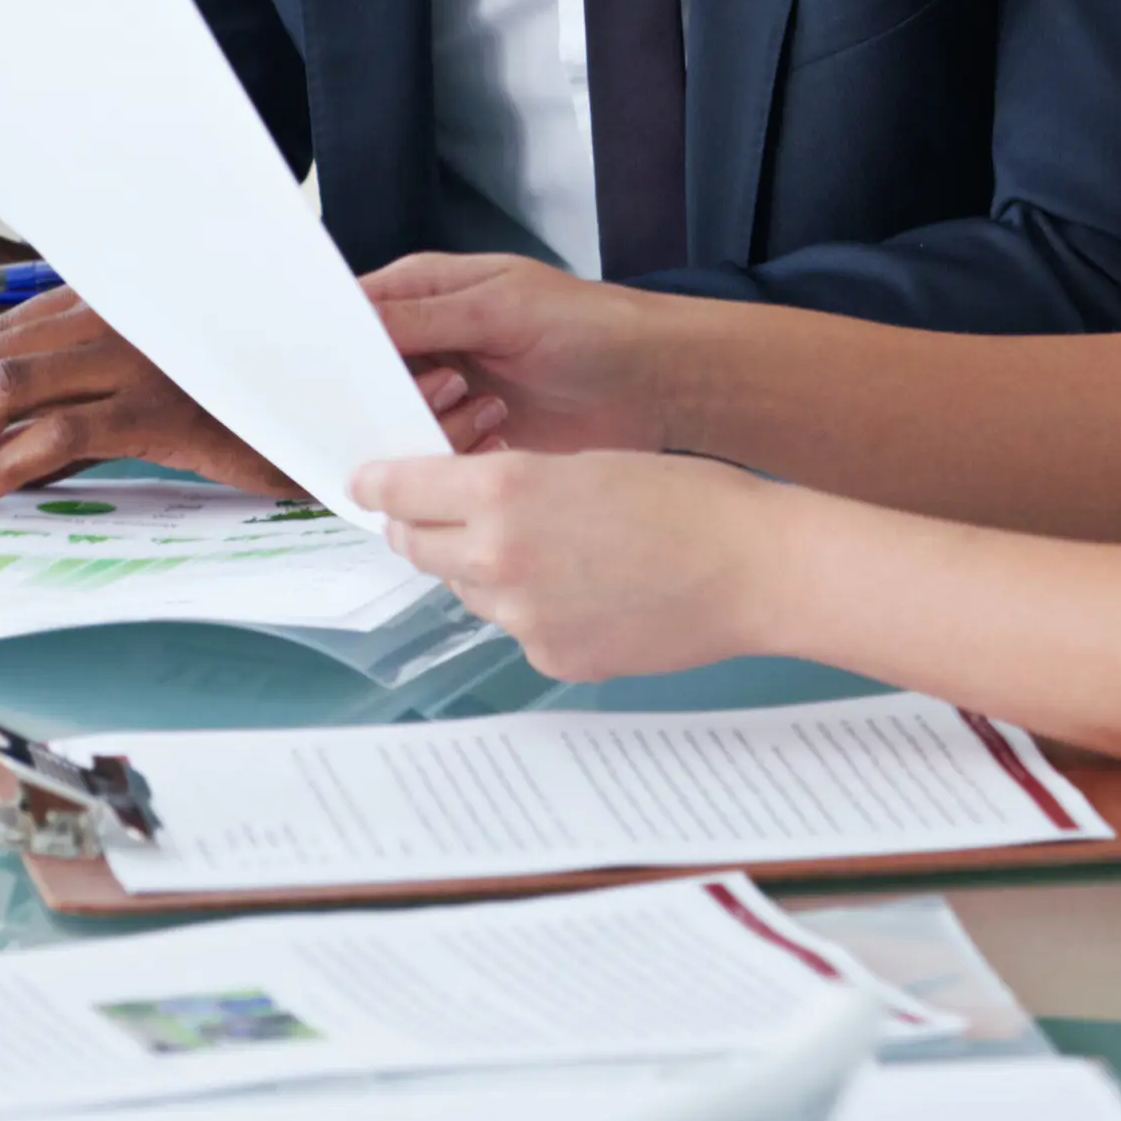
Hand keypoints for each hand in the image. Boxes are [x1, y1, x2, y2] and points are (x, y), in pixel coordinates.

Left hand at [0, 286, 488, 501]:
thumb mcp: (173, 390)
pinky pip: (67, 427)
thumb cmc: (261, 399)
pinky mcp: (167, 406)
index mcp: (120, 301)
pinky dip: (11, 457)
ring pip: (11, 384)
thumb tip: (16, 451)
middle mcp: (124, 316)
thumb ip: (97, 404)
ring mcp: (144, 356)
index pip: (3, 330)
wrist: (347, 394)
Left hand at [352, 450, 781, 681]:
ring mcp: (522, 618)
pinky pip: (516, 627)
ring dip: (484, 568)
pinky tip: (588, 589)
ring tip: (554, 548)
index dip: (378, 484)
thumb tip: (455, 501)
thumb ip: (506, 483)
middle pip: (416, 545)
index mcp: (503, 492)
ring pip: (467, 587)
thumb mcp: (583, 462)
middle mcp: (498, 558)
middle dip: (424, 526)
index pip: (398, 491)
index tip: (366, 483)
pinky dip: (534, 608)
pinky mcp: (551, 658)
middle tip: (449, 511)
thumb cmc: (686, 499)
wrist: (754, 568)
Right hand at [363, 252, 679, 454]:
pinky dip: (457, 453)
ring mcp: (449, 392)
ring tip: (488, 408)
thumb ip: (422, 317)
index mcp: (426, 292)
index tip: (341, 368)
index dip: (339, 342)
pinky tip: (498, 435)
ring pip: (396, 422)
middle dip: (395, 391)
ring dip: (435, 424)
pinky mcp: (469, 438)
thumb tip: (352, 319)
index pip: (354, 314)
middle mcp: (431, 343)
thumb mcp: (500, 309)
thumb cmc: (591, 326)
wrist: (653, 385)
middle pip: (366, 377)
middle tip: (445, 387)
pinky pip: (431, 458)